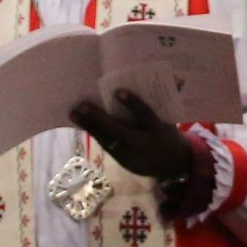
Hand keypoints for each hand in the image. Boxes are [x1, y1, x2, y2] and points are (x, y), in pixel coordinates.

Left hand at [67, 89, 192, 181]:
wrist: (173, 166)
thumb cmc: (168, 136)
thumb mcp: (169, 121)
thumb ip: (164, 103)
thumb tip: (168, 80)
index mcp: (160, 131)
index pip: (146, 116)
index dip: (133, 104)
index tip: (118, 91)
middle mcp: (144, 145)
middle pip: (120, 132)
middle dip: (100, 119)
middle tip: (82, 105)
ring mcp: (132, 156)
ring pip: (108, 140)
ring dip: (89, 127)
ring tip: (73, 114)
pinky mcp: (123, 162)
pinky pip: (106, 146)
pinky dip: (94, 134)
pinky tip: (82, 124)